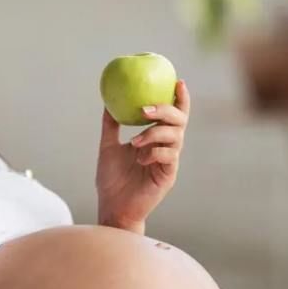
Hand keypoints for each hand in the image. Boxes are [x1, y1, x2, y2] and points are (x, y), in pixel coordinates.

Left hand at [96, 80, 190, 231]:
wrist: (112, 207)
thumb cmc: (112, 180)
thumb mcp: (108, 147)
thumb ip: (111, 125)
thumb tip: (107, 101)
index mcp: (156, 139)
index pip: (173, 115)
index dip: (179, 99)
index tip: (177, 81)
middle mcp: (166, 148)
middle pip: (179, 121)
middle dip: (165, 110)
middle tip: (145, 109)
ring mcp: (169, 162)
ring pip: (175, 137)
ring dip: (154, 133)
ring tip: (135, 141)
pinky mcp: (168, 176)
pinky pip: (169, 156)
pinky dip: (154, 152)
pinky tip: (139, 158)